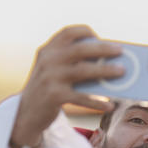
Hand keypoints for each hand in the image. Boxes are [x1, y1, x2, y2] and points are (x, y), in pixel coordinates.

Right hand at [10, 25, 124, 147]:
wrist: (25, 114)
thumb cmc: (47, 90)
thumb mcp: (53, 71)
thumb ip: (72, 63)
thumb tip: (107, 62)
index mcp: (48, 50)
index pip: (68, 32)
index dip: (86, 32)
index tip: (99, 38)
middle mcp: (48, 60)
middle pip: (81, 49)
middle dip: (103, 49)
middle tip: (120, 51)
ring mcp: (51, 78)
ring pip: (84, 71)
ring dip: (106, 71)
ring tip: (121, 72)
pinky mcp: (55, 96)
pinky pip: (82, 98)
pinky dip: (97, 102)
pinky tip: (109, 105)